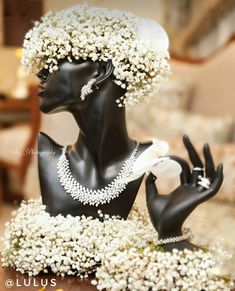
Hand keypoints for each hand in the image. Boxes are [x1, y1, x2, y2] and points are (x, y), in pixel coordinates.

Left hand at [146, 135, 222, 249]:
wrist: (161, 229)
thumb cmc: (157, 215)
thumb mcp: (151, 194)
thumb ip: (150, 182)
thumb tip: (150, 170)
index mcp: (182, 187)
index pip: (184, 168)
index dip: (176, 159)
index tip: (162, 155)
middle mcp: (191, 188)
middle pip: (196, 166)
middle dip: (192, 151)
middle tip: (185, 136)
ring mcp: (196, 193)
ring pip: (205, 173)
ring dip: (207, 159)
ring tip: (204, 144)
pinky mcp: (199, 198)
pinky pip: (213, 187)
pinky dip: (218, 178)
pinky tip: (218, 165)